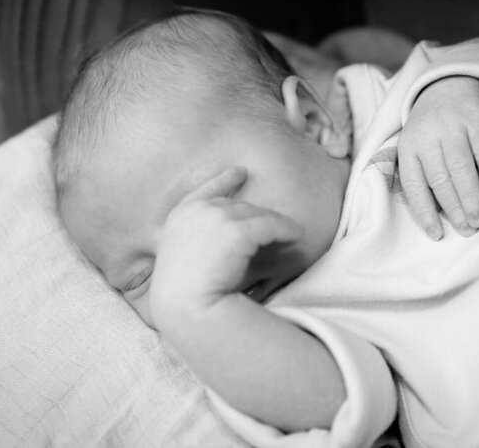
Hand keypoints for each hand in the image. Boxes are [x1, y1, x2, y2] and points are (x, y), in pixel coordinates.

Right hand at [149, 167, 303, 329]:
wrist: (185, 306)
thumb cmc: (184, 294)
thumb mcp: (185, 260)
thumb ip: (203, 242)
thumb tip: (239, 238)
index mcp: (180, 216)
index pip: (207, 190)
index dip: (225, 180)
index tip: (241, 172)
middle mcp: (199, 211)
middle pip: (239, 206)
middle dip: (257, 216)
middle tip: (275, 226)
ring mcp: (218, 218)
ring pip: (257, 214)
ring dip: (274, 224)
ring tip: (292, 232)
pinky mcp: (238, 230)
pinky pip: (272, 225)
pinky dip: (287, 230)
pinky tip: (298, 235)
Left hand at [398, 76, 478, 238]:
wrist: (448, 84)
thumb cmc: (431, 129)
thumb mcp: (415, 146)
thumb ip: (421, 175)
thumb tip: (436, 218)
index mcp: (408, 148)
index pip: (414, 186)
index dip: (425, 213)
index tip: (437, 235)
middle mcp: (427, 137)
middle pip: (440, 180)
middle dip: (454, 209)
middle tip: (467, 230)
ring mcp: (451, 127)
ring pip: (461, 168)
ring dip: (472, 198)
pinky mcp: (476, 119)